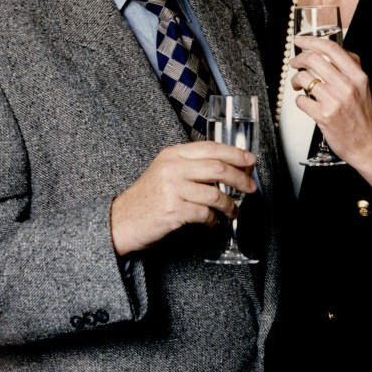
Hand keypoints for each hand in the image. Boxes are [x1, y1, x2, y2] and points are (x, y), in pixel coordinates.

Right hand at [110, 142, 256, 254]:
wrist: (121, 220)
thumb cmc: (146, 199)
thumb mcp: (165, 172)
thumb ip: (192, 167)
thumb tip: (227, 169)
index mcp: (172, 155)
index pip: (211, 148)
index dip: (235, 154)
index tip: (250, 161)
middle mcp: (172, 168)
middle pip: (218, 168)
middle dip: (240, 178)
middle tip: (250, 187)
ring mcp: (173, 189)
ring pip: (215, 193)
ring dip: (229, 205)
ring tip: (232, 210)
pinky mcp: (174, 210)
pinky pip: (205, 214)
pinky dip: (213, 220)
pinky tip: (212, 223)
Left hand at [291, 36, 371, 189]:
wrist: (367, 144)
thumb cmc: (363, 117)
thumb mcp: (363, 86)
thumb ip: (349, 68)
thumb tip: (328, 52)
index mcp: (357, 76)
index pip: (331, 49)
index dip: (311, 41)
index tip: (300, 40)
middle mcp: (347, 86)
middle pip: (314, 59)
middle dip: (298, 59)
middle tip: (294, 63)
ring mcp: (334, 101)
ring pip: (304, 78)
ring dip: (296, 80)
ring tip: (299, 85)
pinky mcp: (323, 116)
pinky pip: (301, 100)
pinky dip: (299, 100)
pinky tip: (305, 102)